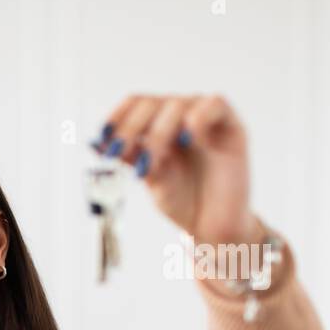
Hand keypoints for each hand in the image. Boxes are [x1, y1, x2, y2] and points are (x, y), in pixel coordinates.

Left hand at [96, 94, 261, 246]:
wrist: (212, 226)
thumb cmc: (182, 201)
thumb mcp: (149, 178)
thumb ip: (130, 158)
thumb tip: (97, 143)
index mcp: (158, 125)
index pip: (135, 104)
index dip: (117, 116)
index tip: (102, 137)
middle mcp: (180, 117)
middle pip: (151, 103)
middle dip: (130, 128)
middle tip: (117, 152)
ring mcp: (205, 120)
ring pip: (177, 104)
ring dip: (158, 133)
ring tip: (149, 163)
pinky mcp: (232, 127)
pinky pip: (214, 104)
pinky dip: (197, 118)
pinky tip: (187, 140)